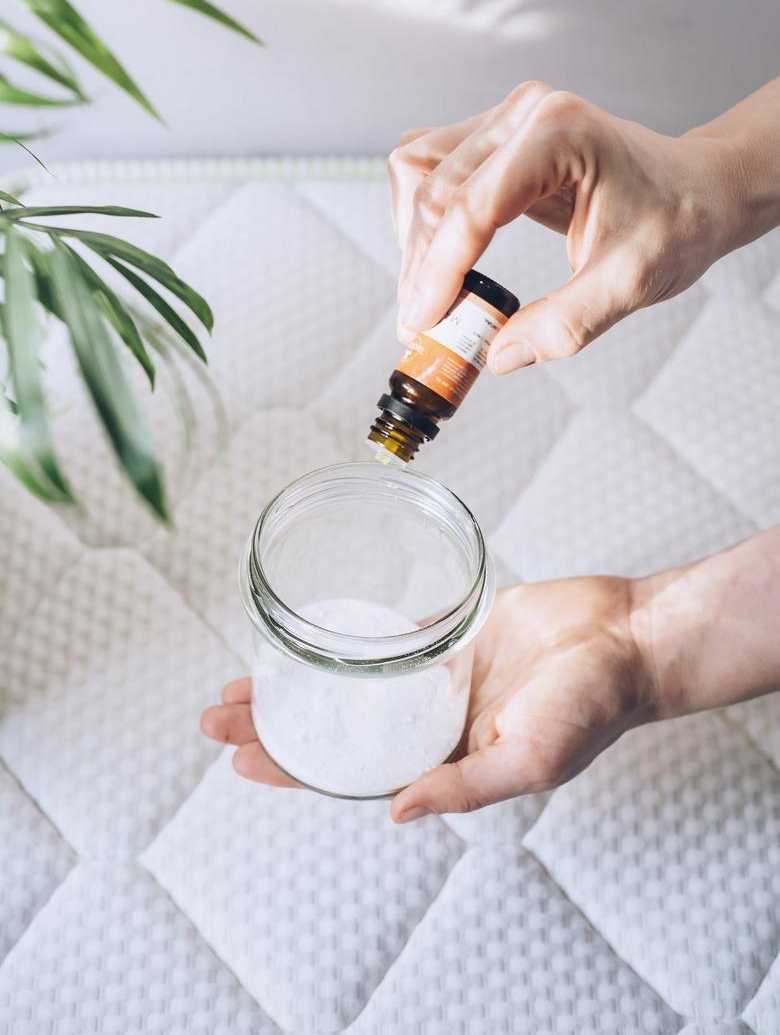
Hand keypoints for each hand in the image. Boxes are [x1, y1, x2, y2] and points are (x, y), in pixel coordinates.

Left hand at [200, 577, 656, 819]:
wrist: (625, 638)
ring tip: (248, 677)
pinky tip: (312, 637)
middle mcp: (433, 722)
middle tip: (216, 713)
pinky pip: (392, 639)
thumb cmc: (591, 706)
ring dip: (303, 682)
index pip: (350, 772)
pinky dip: (352, 640)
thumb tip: (397, 813)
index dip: (293, 769)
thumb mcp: (529, 758)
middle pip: (338, 728)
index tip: (237, 760)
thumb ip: (465, 786)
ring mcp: (440, 677)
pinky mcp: (453, 633)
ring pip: (354, 684)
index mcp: (445, 759)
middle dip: (278, 723)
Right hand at [389, 80, 746, 370]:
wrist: (698, 191)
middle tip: (422, 327)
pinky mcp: (494, 134)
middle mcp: (525, 112)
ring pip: (417, 169)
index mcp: (561, 134)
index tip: (422, 324)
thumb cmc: (676, 223)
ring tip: (428, 298)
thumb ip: (564, 323)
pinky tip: (439, 263)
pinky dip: (424, 220)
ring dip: (413, 238)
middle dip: (420, 263)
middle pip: (433, 185)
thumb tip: (496, 355)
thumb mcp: (630, 283)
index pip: (473, 205)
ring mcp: (506, 117)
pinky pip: (430, 167)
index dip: (439, 271)